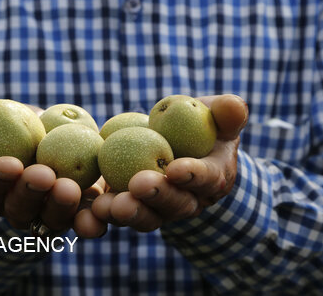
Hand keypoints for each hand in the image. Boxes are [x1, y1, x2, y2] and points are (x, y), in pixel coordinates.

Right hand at [0, 105, 106, 237]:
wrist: (56, 136)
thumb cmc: (16, 129)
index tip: (9, 164)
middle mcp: (20, 208)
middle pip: (21, 209)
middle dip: (30, 193)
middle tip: (42, 175)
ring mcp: (51, 214)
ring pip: (53, 219)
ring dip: (60, 206)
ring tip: (69, 188)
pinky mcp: (81, 212)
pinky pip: (85, 221)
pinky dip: (91, 221)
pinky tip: (98, 213)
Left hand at [91, 94, 247, 231]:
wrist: (176, 142)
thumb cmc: (202, 124)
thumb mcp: (217, 114)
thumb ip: (228, 112)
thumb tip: (235, 106)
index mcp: (213, 178)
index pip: (207, 179)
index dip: (194, 176)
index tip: (177, 168)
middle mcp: (188, 201)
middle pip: (175, 205)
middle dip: (157, 197)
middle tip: (139, 185)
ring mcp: (159, 208)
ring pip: (146, 216)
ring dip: (128, 212)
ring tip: (109, 205)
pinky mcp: (132, 206)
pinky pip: (119, 214)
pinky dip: (102, 217)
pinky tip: (87, 210)